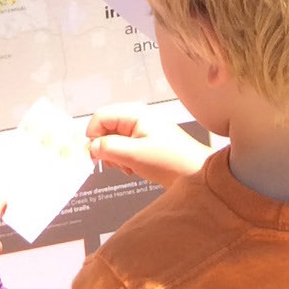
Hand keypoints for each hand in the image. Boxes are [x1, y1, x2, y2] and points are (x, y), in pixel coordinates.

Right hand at [86, 106, 210, 188]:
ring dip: (116, 156)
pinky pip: (124, 147)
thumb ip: (109, 149)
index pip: (100, 117)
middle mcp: (137, 116)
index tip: (95, 157)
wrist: (197, 174)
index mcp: (135, 113)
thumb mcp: (135, 155)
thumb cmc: (170, 162)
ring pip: (113, 140)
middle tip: (118, 164)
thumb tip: (91, 147)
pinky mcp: (146, 140)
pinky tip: (136, 168)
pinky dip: (125, 159)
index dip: (93, 136)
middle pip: (105, 128)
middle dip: (106, 149)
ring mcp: (142, 128)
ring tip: (130, 166)